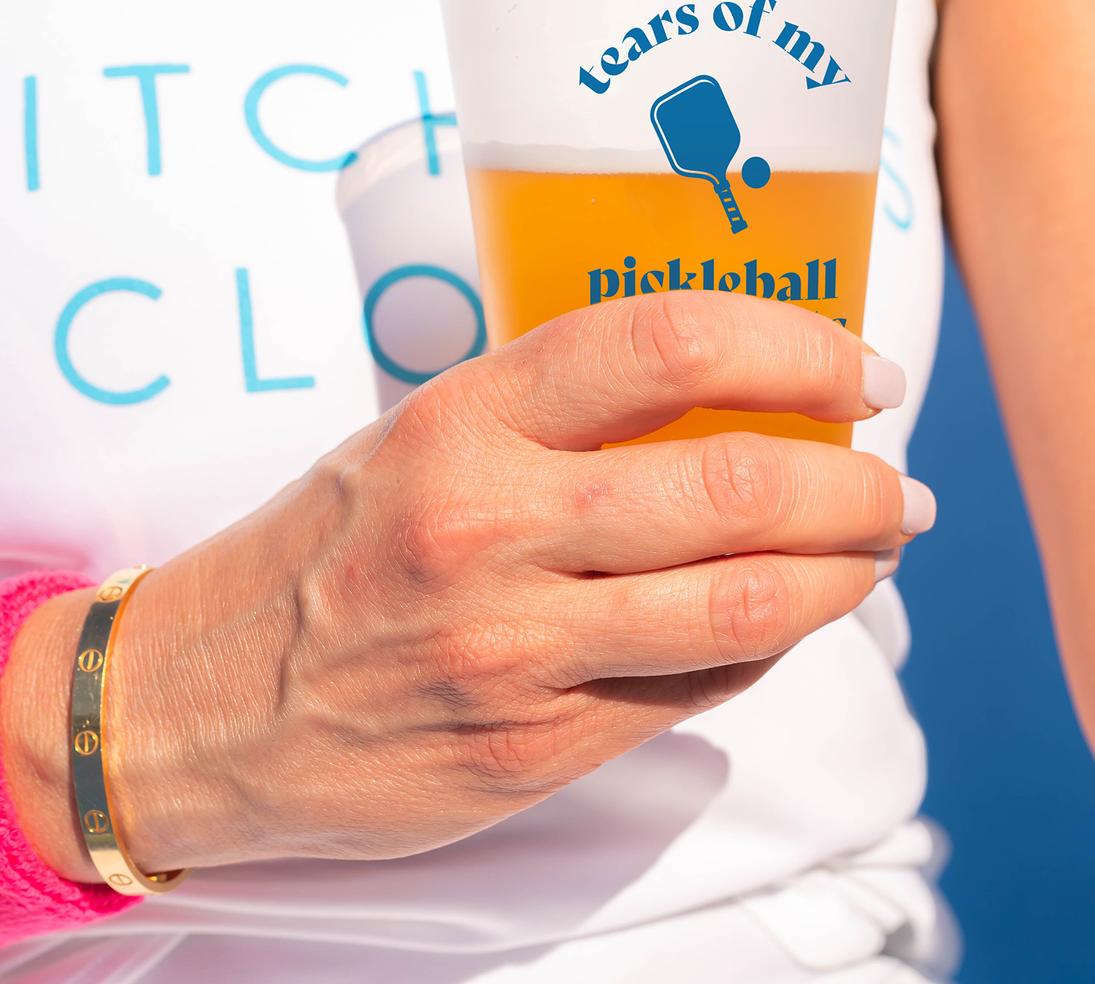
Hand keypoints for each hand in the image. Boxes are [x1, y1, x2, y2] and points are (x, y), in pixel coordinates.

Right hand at [1, 292, 934, 878]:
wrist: (198, 705)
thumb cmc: (328, 544)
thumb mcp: (424, 432)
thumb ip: (565, 413)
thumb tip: (737, 398)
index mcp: (464, 420)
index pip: (665, 344)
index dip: (793, 347)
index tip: (857, 368)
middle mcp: (492, 529)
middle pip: (736, 487)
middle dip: (855, 484)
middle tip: (896, 480)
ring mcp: (515, 652)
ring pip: (745, 607)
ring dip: (845, 574)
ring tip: (876, 550)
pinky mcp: (531, 750)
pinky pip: (698, 692)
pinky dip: (768, 647)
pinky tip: (784, 618)